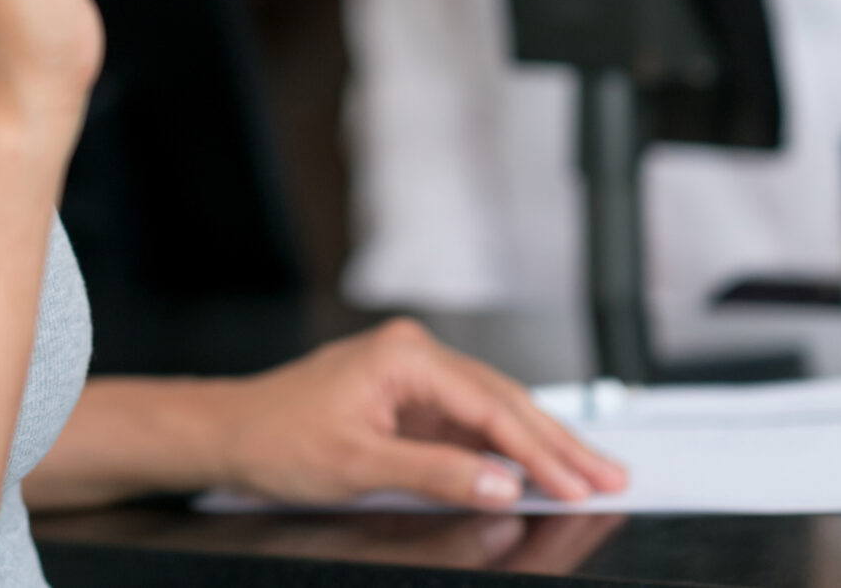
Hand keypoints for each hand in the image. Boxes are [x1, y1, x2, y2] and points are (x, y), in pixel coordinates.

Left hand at [218, 319, 626, 508]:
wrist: (230, 432)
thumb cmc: (277, 437)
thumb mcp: (358, 465)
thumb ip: (435, 473)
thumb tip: (501, 484)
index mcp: (404, 357)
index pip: (492, 406)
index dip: (542, 450)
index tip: (581, 482)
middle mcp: (415, 356)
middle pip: (504, 403)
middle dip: (559, 444)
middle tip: (611, 475)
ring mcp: (414, 377)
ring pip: (494, 413)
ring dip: (540, 447)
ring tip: (590, 474)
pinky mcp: (409, 400)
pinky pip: (469, 425)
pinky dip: (505, 451)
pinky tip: (538, 470)